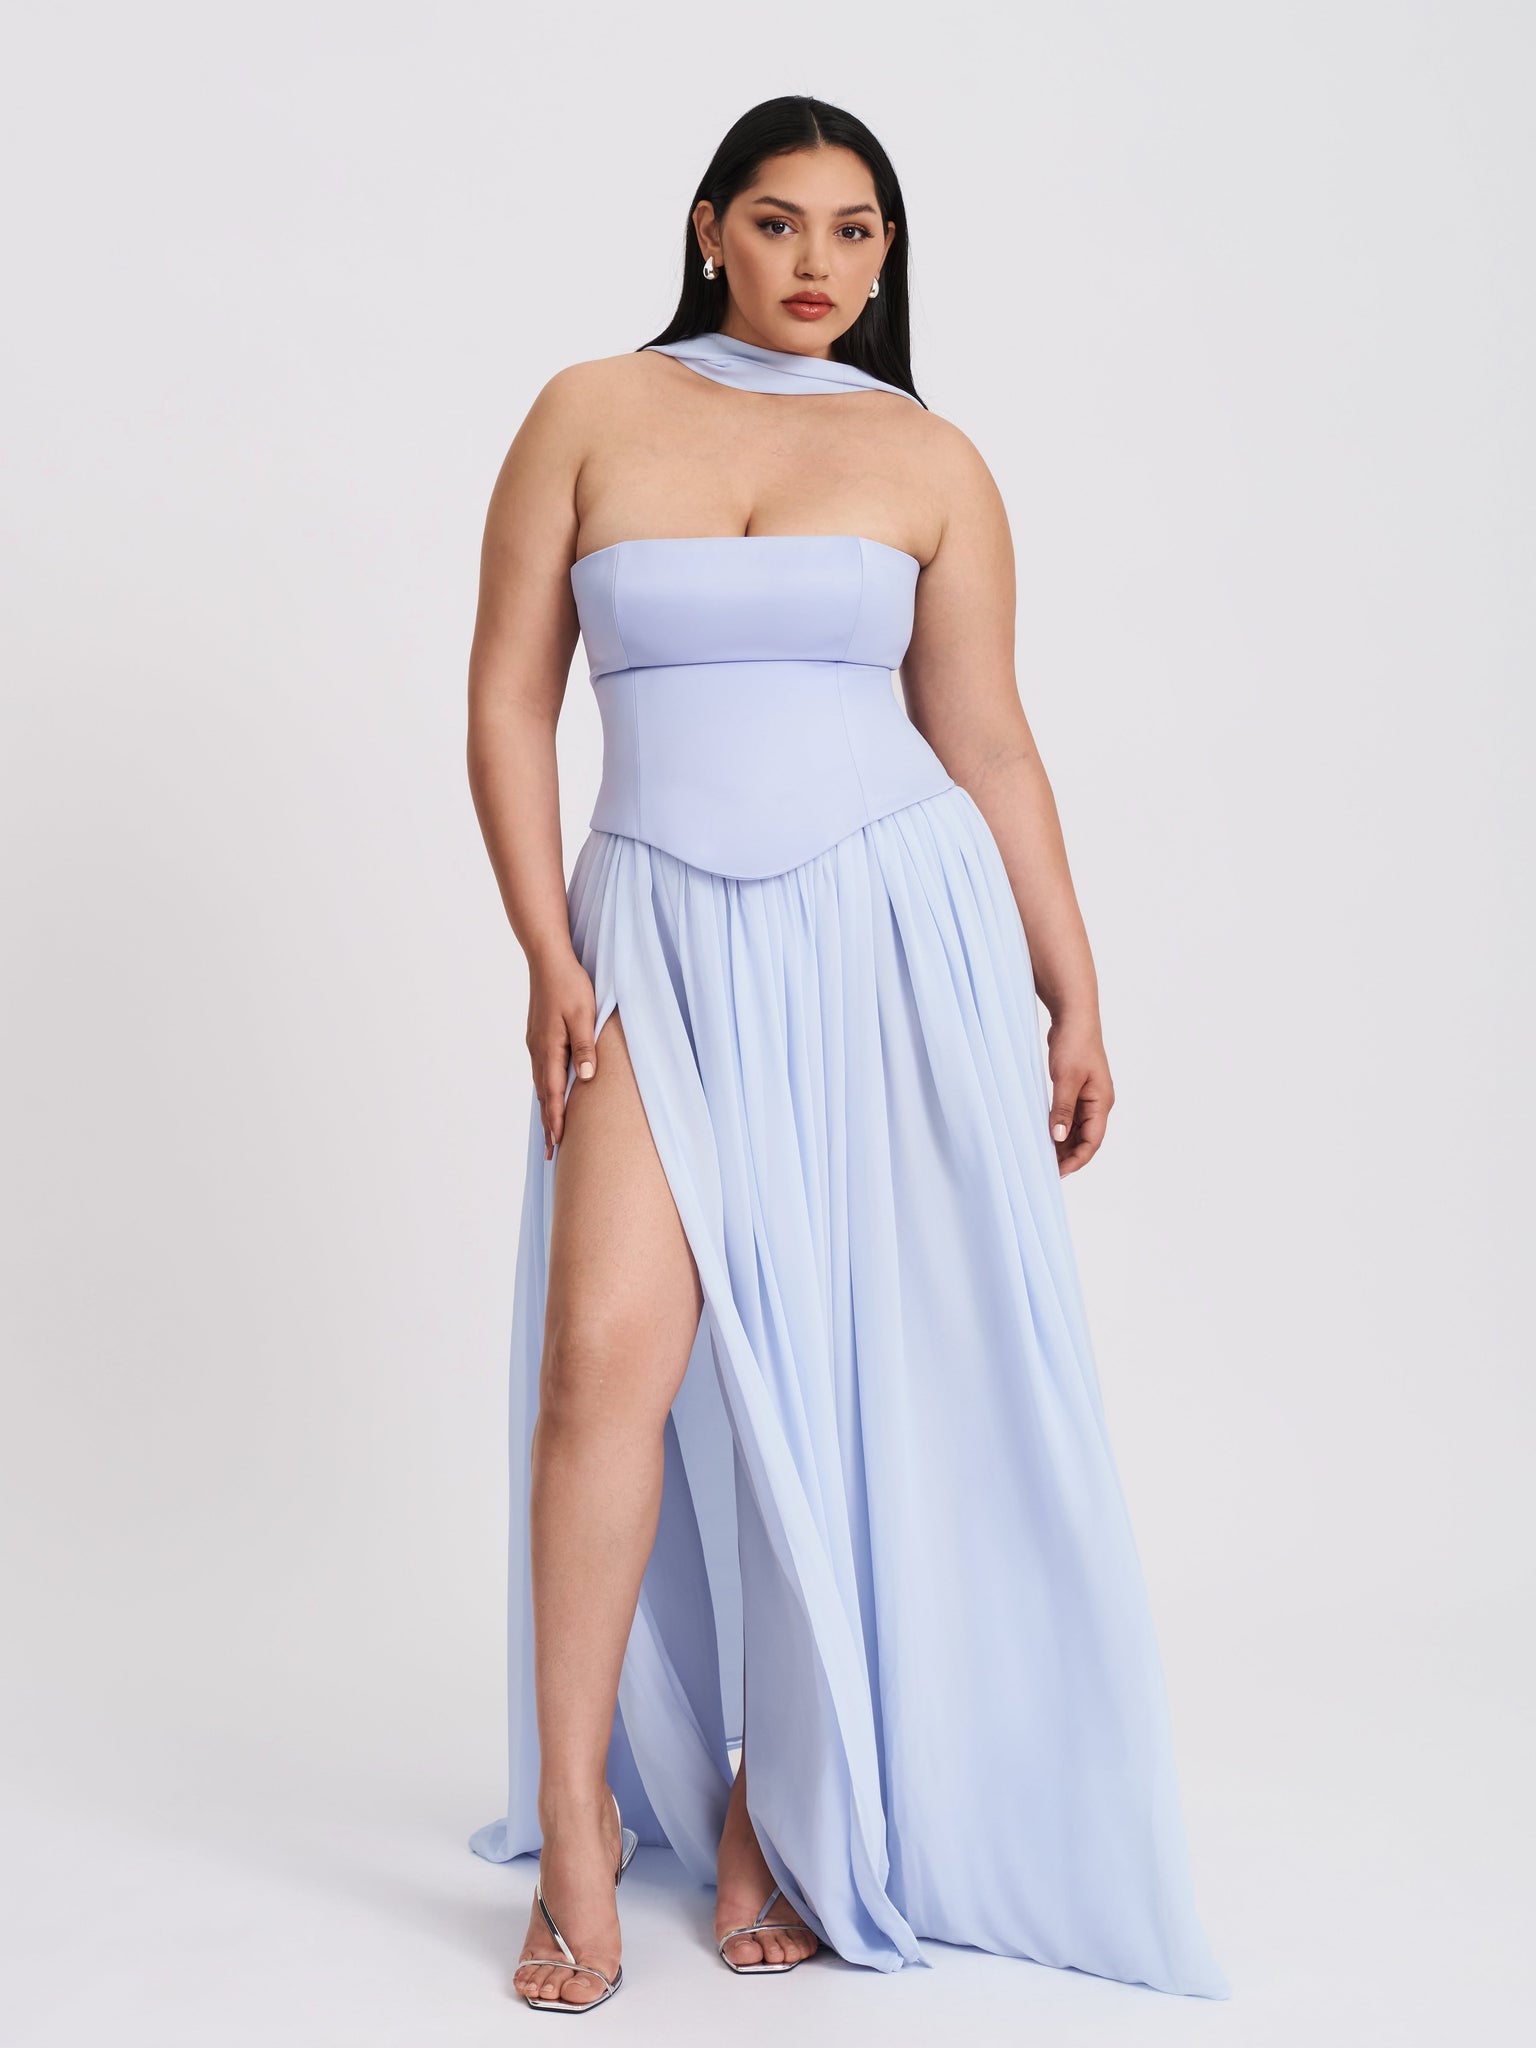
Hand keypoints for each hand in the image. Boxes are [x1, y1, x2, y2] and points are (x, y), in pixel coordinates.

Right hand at [527, 953, 600, 1158]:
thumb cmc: (570, 984)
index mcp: (550, 1048)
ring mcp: (535, 1042)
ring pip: (540, 1084)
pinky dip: (545, 1090)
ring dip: (546, 1109)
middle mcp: (538, 1050)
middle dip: (548, 1124)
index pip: (553, 1094)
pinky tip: (549, 1093)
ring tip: (550, 1130)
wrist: (547, 959)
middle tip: (552, 1152)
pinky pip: (541, 1070)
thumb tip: (585, 1078)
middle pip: (544, 1095)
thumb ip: (585, 1047)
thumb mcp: (583, 1015)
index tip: (557, 1144)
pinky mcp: (538, 1035)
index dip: (556, 1120)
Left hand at [1044, 1014, 1114, 1176]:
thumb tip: (1058, 1137)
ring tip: (1043, 1156)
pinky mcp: (1076, 1090)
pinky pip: (1069, 1116)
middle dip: (1068, 1155)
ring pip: (1077, 1129)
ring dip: (1063, 1143)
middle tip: (1046, 1169)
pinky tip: (1044, 1135)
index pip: (1092, 1141)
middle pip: (1086, 1139)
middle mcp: (1098, 1103)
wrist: (1074, 1018)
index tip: (1058, 1172)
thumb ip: (1062, 1109)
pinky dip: (1059, 1127)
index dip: (1077, 1160)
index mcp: (1101, 1102)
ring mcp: (1088, 1097)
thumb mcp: (1066, 1079)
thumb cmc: (1075, 1044)